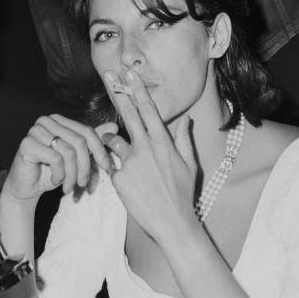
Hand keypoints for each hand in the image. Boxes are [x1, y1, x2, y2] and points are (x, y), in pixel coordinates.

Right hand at [3, 114, 114, 201]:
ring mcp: (35, 131)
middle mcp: (46, 121)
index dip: (99, 150)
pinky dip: (59, 175)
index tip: (106, 167)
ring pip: (68, 152)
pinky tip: (55, 181)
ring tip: (69, 187)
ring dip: (72, 175)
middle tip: (82, 184)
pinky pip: (55, 159)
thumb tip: (113, 126)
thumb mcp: (75, 158)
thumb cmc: (50, 171)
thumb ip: (91, 142)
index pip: (87, 131)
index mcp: (58, 120)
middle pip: (79, 141)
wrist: (26, 188)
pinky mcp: (27, 144)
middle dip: (85, 167)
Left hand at [102, 70, 198, 243]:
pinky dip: (115, 167)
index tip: (130, 74)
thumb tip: (185, 120)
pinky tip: (126, 179)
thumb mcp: (189, 164)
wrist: (172, 223)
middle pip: (127, 114)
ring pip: (113, 140)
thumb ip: (184, 139)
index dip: (138, 90)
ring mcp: (130, 162)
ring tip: (116, 147)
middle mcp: (145, 148)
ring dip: (111, 139)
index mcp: (163, 143)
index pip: (148, 110)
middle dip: (118, 92)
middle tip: (109, 75)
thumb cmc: (183, 194)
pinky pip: (111, 165)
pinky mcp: (118, 177)